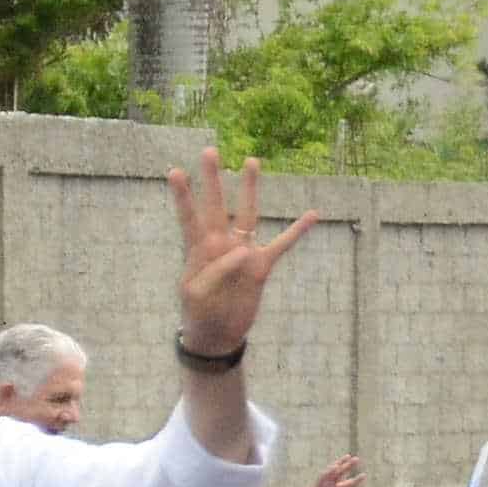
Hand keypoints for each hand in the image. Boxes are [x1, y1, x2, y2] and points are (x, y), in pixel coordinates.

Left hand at [168, 147, 320, 357]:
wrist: (216, 335)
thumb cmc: (198, 314)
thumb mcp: (197, 295)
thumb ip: (215, 271)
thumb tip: (242, 251)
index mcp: (198, 250)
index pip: (189, 218)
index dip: (183, 197)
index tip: (175, 172)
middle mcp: (220, 244)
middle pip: (217, 205)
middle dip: (213, 180)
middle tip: (209, 151)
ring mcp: (242, 251)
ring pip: (248, 213)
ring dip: (250, 189)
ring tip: (251, 162)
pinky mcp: (261, 266)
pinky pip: (282, 244)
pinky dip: (296, 230)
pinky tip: (312, 214)